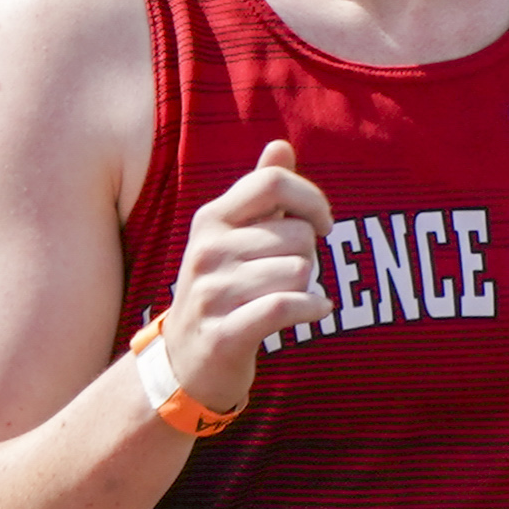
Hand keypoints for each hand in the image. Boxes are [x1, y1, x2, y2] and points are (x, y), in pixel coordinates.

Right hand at [162, 137, 332, 413]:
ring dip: (308, 288)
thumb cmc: (222, 291)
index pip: (273, 182)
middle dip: (309, 256)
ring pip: (299, 271)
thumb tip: (281, 146)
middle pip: (298, 233)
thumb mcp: (233, 238)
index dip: (312, 199)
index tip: (322, 225)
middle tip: (292, 276)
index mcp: (211, 219)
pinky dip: (313, 308)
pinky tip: (318, 310)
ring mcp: (212, 292)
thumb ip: (259, 193)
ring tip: (289, 298)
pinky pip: (287, 306)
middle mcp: (207, 250)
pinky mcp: (224, 333)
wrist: (186, 363)